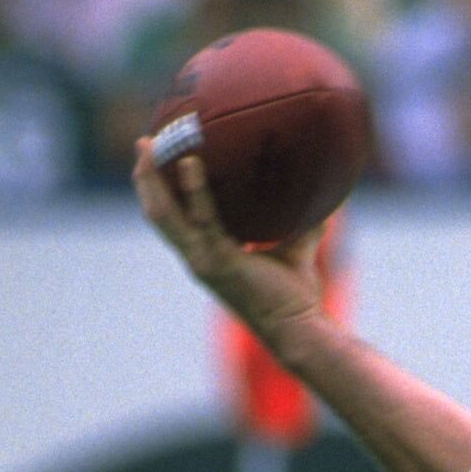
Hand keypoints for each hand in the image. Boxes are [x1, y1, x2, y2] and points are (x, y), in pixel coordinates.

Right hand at [131, 137, 326, 351]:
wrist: (300, 330)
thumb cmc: (296, 298)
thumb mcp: (295, 250)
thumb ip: (304, 225)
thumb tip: (326, 200)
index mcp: (206, 255)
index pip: (171, 220)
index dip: (158, 191)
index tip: (155, 158)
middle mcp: (198, 257)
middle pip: (157, 213)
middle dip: (146, 177)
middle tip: (144, 141)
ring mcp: (204, 260)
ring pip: (164, 214)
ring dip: (154, 177)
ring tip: (152, 145)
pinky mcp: (219, 261)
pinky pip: (202, 218)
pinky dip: (195, 189)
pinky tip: (190, 162)